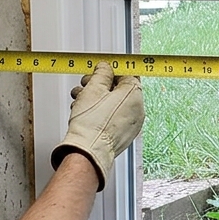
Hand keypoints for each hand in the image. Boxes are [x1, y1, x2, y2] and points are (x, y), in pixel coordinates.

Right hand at [50, 62, 143, 191]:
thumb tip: (105, 68)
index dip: (111, 70)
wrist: (87, 151)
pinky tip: (84, 112)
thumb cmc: (91, 123)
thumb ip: (101, 73)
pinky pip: (112, 117)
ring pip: (113, 103)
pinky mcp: (122, 135)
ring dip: (96, 98)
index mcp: (135, 95)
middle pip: (119, 89)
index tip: (100, 70)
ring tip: (80, 99)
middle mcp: (137, 110)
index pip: (128, 74)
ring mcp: (131, 124)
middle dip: (100, 84)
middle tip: (86, 84)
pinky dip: (100, 112)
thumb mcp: (94, 88)